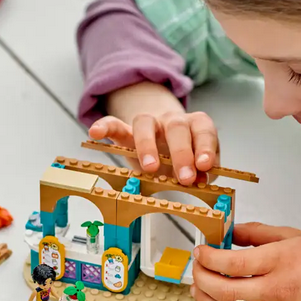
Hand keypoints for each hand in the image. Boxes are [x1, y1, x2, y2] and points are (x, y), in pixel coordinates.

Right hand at [88, 111, 218, 185]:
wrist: (163, 140)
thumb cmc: (183, 156)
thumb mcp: (195, 165)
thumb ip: (200, 171)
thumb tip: (200, 180)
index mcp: (195, 125)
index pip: (203, 130)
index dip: (205, 147)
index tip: (205, 166)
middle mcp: (172, 120)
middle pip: (176, 127)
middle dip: (181, 153)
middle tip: (185, 178)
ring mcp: (149, 123)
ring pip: (145, 123)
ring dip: (148, 146)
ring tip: (150, 169)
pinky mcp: (126, 131)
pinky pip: (113, 124)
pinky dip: (104, 127)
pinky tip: (94, 134)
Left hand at [190, 223, 300, 300]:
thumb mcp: (293, 235)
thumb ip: (257, 233)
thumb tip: (229, 232)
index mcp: (280, 261)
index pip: (231, 262)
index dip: (208, 257)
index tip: (200, 251)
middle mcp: (276, 290)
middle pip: (223, 290)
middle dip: (201, 278)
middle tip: (196, 268)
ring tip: (199, 287)